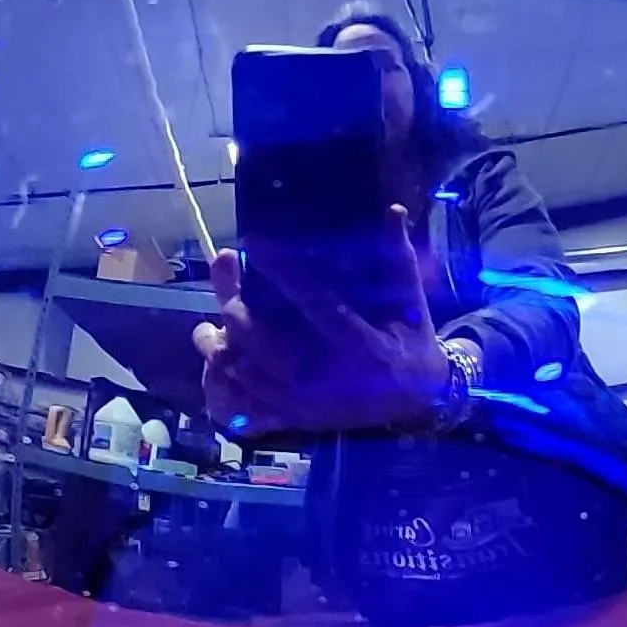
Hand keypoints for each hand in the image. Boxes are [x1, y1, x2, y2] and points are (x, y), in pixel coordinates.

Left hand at [191, 208, 451, 436]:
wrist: (420, 399)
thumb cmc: (413, 338)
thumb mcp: (411, 299)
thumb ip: (399, 256)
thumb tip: (394, 209)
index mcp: (360, 343)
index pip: (313, 301)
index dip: (281, 270)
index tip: (252, 242)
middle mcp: (330, 376)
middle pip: (263, 339)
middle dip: (235, 304)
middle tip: (225, 267)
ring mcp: (310, 402)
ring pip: (248, 374)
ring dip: (221, 347)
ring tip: (207, 325)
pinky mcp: (299, 417)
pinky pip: (250, 406)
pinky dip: (229, 384)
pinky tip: (218, 359)